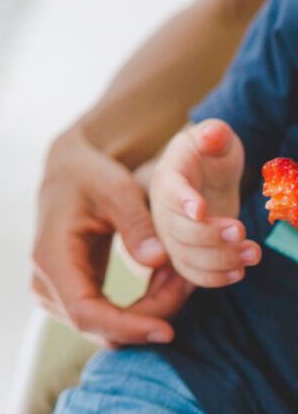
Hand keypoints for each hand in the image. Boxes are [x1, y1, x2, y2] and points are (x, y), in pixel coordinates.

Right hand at [32, 127, 194, 345]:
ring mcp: (54, 293)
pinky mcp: (71, 295)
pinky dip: (141, 310)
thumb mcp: (116, 189)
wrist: (67, 173)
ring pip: (107, 330)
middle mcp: (45, 283)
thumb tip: (158, 261)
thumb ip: (137, 224)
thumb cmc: (89, 176)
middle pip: (100, 327)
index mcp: (51, 256)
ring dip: (149, 313)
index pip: (84, 312)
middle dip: (149, 316)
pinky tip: (164, 282)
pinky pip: (108, 320)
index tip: (168, 331)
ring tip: (178, 276)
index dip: (126, 328)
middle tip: (187, 282)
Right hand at [151, 119, 260, 287]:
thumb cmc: (209, 155)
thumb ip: (214, 134)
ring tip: (253, 252)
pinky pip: (191, 273)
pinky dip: (214, 278)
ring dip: (219, 260)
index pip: (168, 192)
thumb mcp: (214, 139)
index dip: (182, 202)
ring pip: (185, 256)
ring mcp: (169, 234)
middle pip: (174, 230)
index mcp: (167, 178)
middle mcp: (161, 210)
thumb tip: (213, 135)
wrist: (203, 176)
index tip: (202, 210)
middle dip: (209, 236)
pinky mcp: (183, 253)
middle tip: (240, 231)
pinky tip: (239, 272)